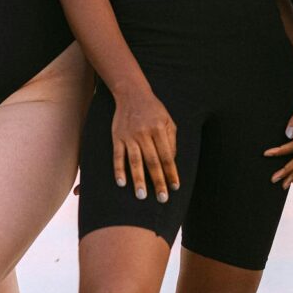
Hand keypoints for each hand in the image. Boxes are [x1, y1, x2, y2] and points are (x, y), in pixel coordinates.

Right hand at [111, 85, 179, 201]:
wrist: (131, 94)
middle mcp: (144, 133)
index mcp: (159, 129)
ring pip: (134, 161)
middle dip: (158, 181)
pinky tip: (121, 183)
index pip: (167, 156)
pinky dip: (118, 170)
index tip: (175, 187)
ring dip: (138, 180)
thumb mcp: (168, 120)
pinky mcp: (117, 137)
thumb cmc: (154, 110)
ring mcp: (129, 136)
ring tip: (141, 196)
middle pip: (152, 162)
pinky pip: (117, 156)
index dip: (171, 173)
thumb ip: (171, 141)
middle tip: (162, 198)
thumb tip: (171, 163)